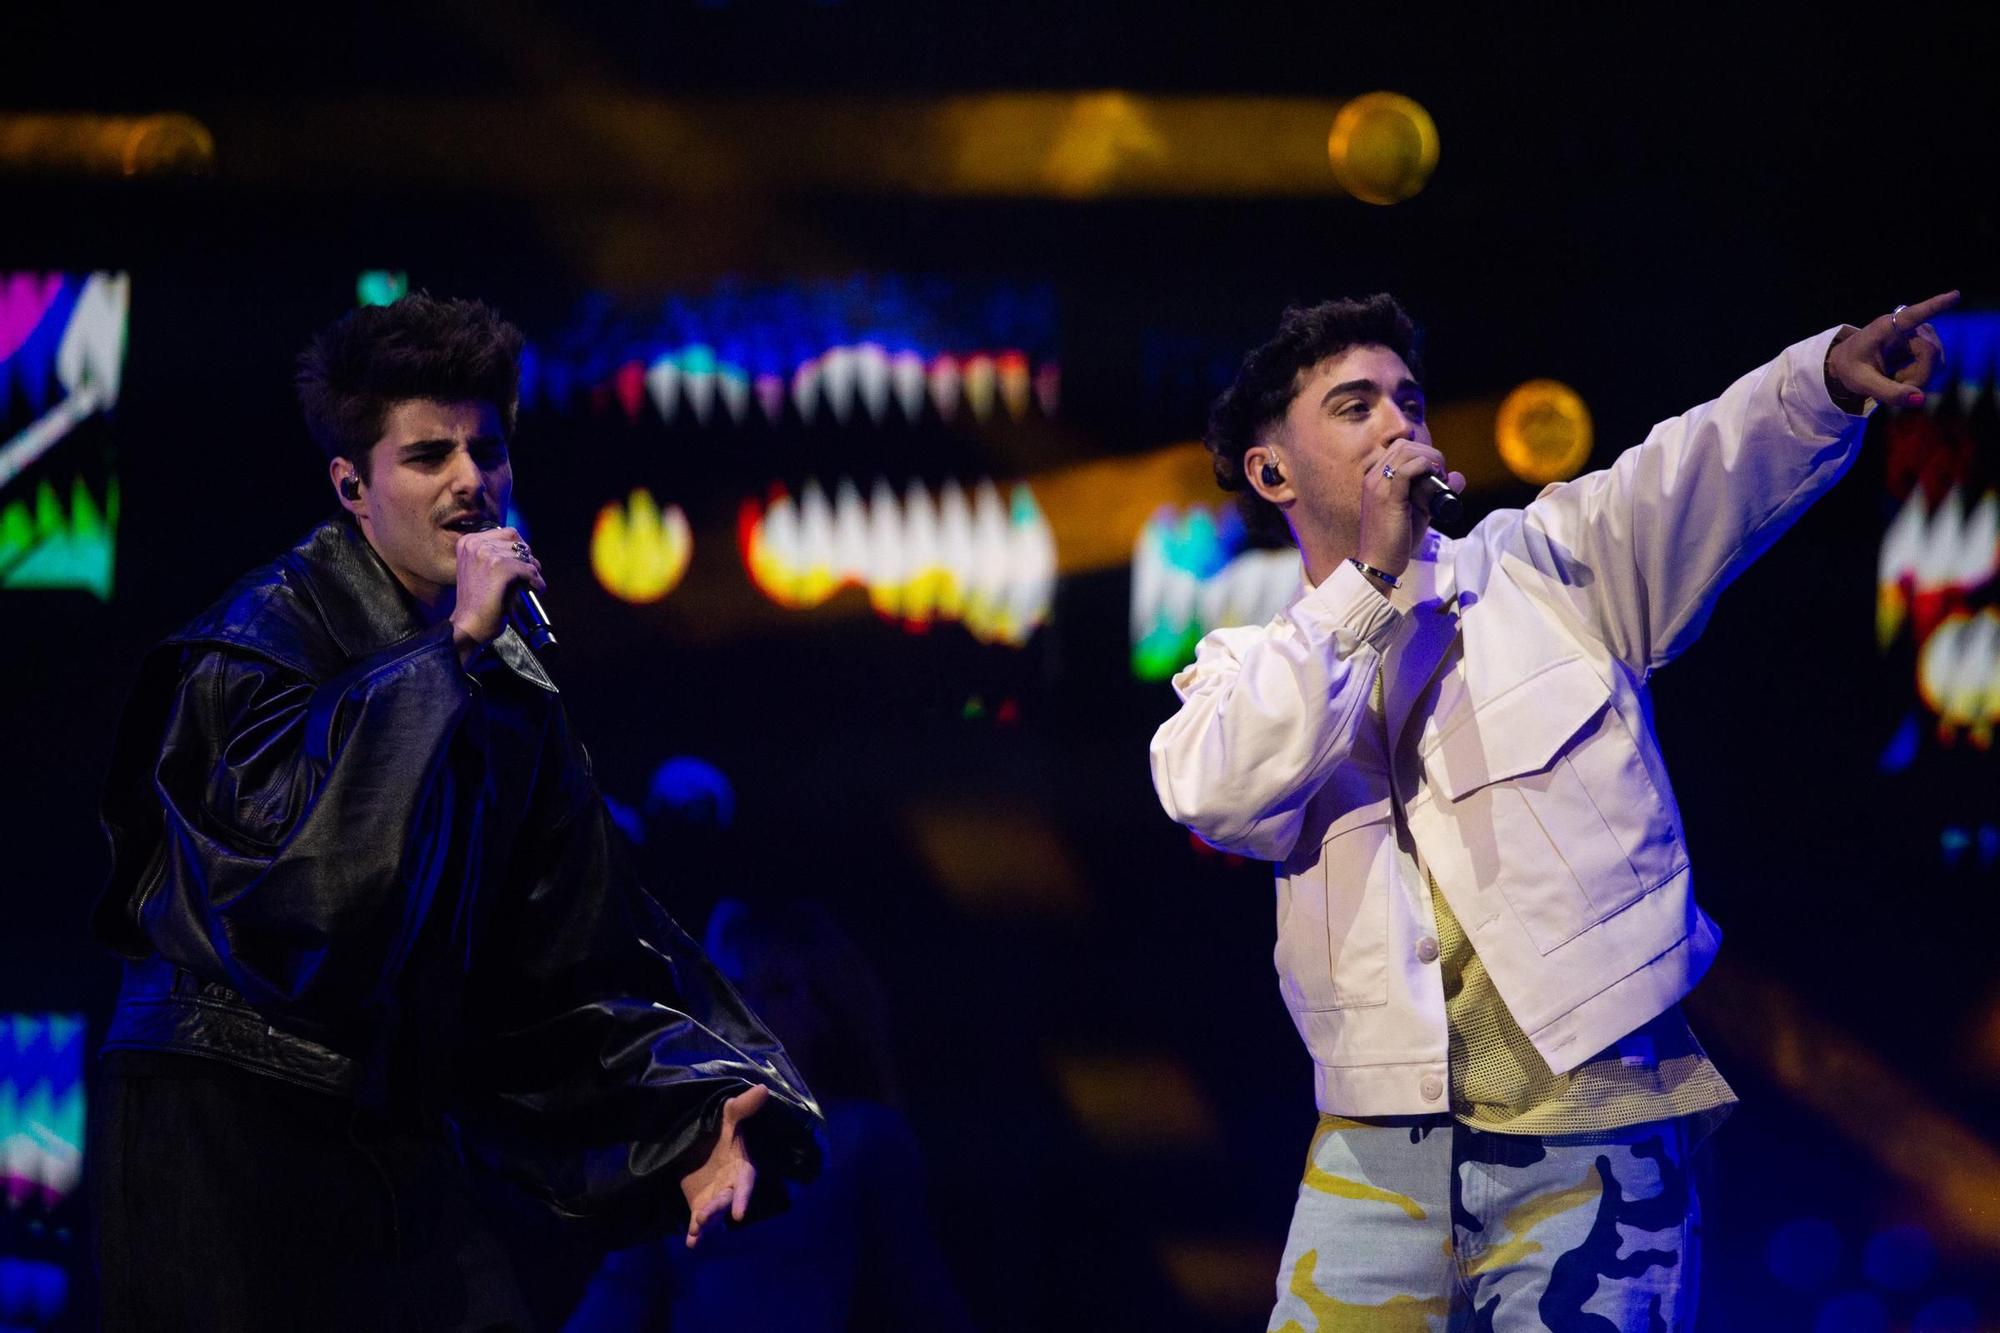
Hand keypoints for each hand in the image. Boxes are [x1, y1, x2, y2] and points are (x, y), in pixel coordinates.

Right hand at [448, 526, 543, 659]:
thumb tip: (523, 549)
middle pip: (517, 541)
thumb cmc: (476, 602)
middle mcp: (475, 544)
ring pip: (525, 556)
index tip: (522, 563)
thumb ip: (494, 554)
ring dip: (533, 571)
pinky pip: (529, 569)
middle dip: (527, 558)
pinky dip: (536, 581)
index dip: (519, 549)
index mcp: (468, 541)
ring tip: (530, 585)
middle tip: (529, 575)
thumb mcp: (479, 568)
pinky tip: (535, 589)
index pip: (507, 533)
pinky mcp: (499, 567)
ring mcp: (486, 554)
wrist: (468, 625)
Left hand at [682, 1083, 768, 1249]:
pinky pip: (699, 1222)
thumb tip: (762, 1089)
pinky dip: (697, 1233)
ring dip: (706, 1222)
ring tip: (696, 1228)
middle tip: (704, 1216)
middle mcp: (731, 1185)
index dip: (742, 1197)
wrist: (699, 1139)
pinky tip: (692, 1243)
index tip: (738, 1213)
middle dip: (717, 1209)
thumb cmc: (719, 1125)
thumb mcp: (728, 1114)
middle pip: (726, 1200)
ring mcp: (715, 1197)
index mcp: (741, 1166)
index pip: (744, 1183)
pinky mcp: (700, 1205)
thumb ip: (743, 1107)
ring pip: (713, 1213)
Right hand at [1355, 440, 1465, 578]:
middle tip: (1442, 474)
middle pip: (1404, 445)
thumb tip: (1458, 477)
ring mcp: (1377, 486)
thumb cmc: (1397, 541)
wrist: (1379, 564)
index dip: (1423, 453)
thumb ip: (1435, 493)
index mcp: (1376, 479)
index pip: (1399, 449)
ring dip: (1429, 458)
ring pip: (1405, 452)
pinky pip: (1406, 470)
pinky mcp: (1387, 498)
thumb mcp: (1419, 511)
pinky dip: (1424, 466)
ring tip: (1440, 476)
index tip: (1438, 472)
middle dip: (1429, 453)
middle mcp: (1373, 478)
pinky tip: (1435, 477)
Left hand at [1826, 289, 1956, 410]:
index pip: (1914, 315)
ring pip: (1936, 362)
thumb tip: (1920, 400)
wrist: (1848, 364)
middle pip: (1930, 353)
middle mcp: (1908, 327)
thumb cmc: (1851, 367)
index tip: (1955, 295)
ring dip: (1917, 379)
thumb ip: (1889, 392)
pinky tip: (1902, 378)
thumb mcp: (1862, 383)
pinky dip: (1920, 378)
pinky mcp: (1927, 345)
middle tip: (1893, 388)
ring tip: (1892, 379)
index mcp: (1886, 327)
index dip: (1936, 306)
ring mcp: (1921, 335)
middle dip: (1917, 377)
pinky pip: (1935, 367)